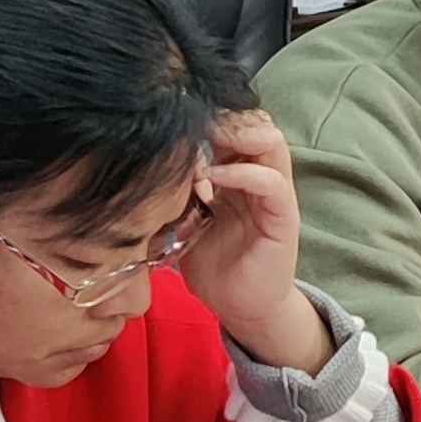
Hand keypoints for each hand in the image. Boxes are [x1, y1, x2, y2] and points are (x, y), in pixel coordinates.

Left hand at [176, 110, 329, 373]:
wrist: (241, 308)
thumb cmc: (213, 265)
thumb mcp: (186, 221)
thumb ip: (175, 194)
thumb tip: (138, 168)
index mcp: (237, 173)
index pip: (233, 126)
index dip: (208, 114)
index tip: (175, 112)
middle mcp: (259, 177)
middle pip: (255, 122)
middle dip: (225, 114)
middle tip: (192, 116)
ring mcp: (274, 195)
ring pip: (270, 142)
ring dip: (238, 133)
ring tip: (207, 135)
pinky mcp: (282, 218)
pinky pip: (271, 183)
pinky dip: (243, 173)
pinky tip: (214, 176)